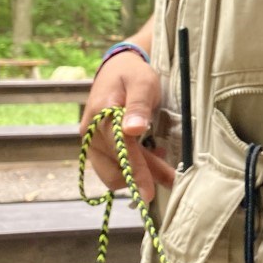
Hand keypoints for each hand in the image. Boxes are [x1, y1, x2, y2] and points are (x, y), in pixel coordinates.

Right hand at [79, 51, 173, 201]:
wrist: (115, 70)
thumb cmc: (132, 75)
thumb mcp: (142, 82)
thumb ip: (138, 105)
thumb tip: (134, 129)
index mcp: (101, 115)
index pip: (120, 149)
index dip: (136, 171)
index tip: (149, 192)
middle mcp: (91, 133)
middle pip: (116, 166)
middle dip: (143, 177)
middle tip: (171, 180)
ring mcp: (90, 142)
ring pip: (111, 173)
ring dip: (137, 175)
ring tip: (163, 164)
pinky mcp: (96, 148)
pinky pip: (111, 168)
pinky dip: (130, 169)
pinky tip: (150, 156)